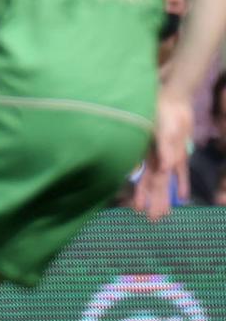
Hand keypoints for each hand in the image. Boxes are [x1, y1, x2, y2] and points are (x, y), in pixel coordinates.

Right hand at [132, 93, 191, 220]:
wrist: (171, 100)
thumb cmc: (159, 112)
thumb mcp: (161, 129)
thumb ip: (164, 148)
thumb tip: (165, 168)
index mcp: (148, 156)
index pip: (145, 180)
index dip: (142, 195)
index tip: (137, 209)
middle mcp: (156, 160)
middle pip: (155, 185)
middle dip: (154, 202)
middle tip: (153, 220)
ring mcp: (168, 158)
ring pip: (166, 182)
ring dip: (165, 197)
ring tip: (164, 214)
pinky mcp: (178, 153)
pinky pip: (181, 172)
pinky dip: (181, 183)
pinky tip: (182, 197)